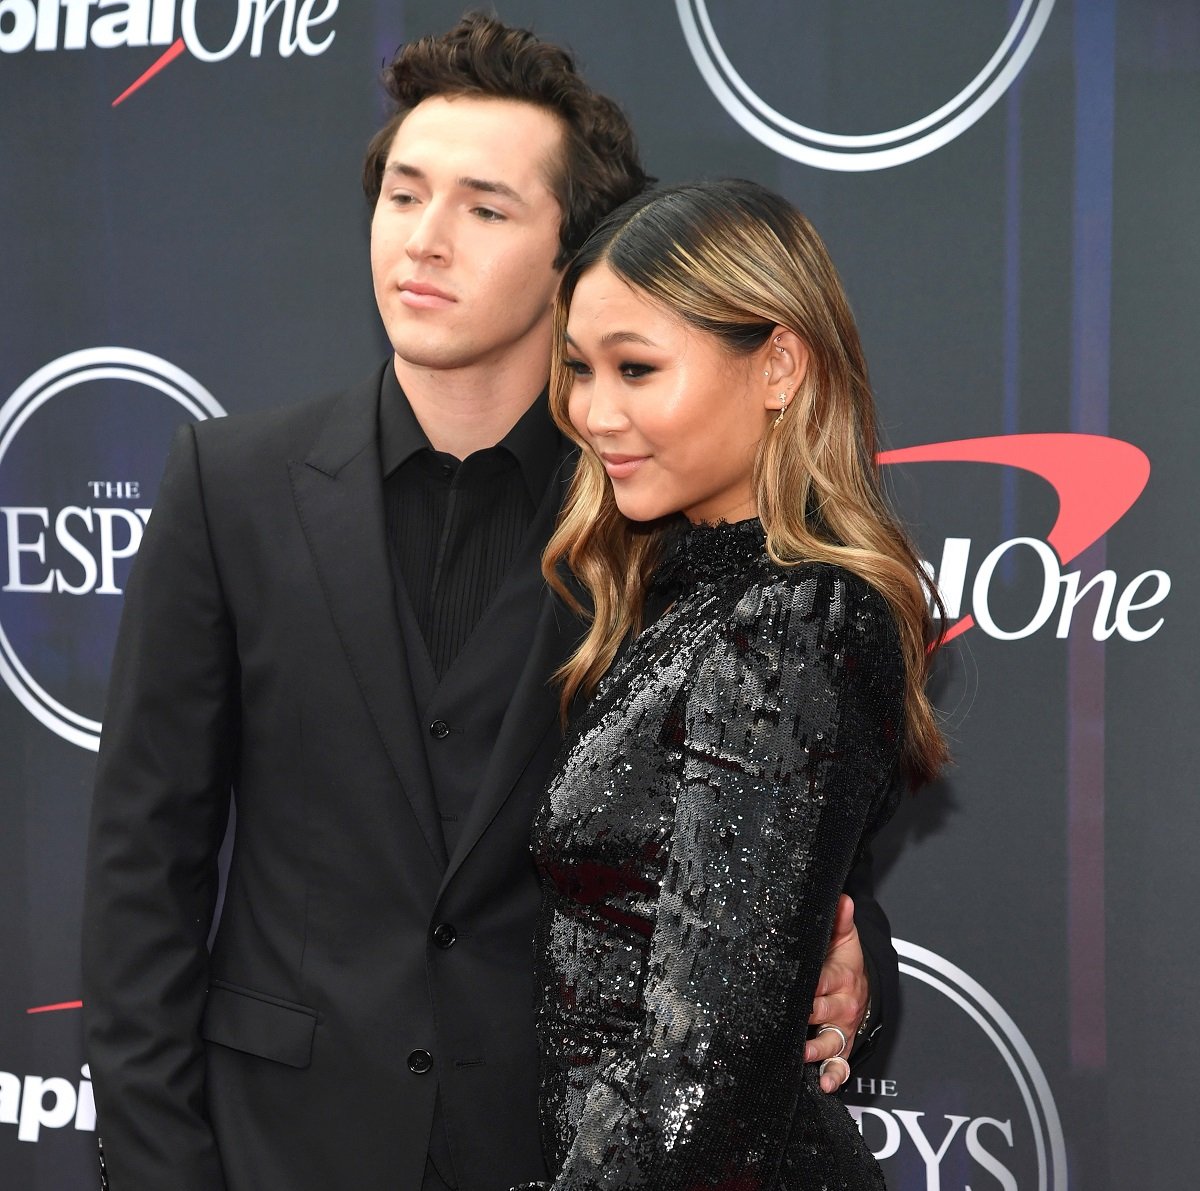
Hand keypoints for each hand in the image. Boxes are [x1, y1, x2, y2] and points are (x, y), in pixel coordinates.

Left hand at [805, 894, 868, 1092]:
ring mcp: (842, 1029)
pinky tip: (824, 1085)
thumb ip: (840, 920)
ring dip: (818, 1049)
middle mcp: (843, 1006)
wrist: (865, 987)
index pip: (824, 980)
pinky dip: (834, 1076)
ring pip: (831, 1042)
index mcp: (841, 977)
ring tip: (803, 1054)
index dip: (810, 984)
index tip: (794, 987)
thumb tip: (842, 897)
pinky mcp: (842, 1048)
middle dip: (808, 1016)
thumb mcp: (845, 939)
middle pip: (824, 1011)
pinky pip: (841, 1065)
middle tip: (789, 1019)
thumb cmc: (845, 961)